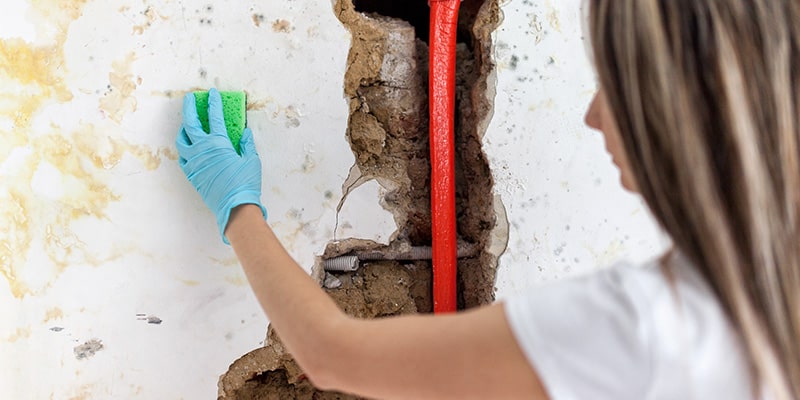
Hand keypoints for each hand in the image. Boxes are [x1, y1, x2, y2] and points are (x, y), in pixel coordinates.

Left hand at [176, 88, 266, 243]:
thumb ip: (247, 144)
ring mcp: (194, 162)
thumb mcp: (252, 160)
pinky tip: (189, 147)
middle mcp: (202, 149)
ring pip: (182, 140)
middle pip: (190, 123)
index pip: (214, 117)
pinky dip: (185, 149)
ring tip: (188, 124)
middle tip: (191, 98)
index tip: (213, 93)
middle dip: (189, 107)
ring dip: (184, 129)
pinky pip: (183, 157)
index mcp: (218, 143)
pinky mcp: (192, 174)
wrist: (234, 207)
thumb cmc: (245, 183)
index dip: (214, 103)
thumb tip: (244, 133)